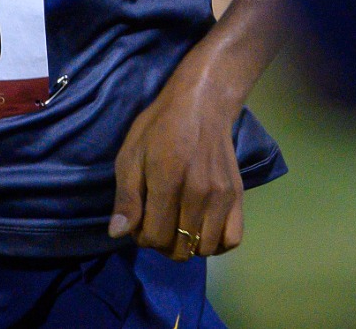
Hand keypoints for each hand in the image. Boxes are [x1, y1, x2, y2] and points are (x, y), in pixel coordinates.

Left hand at [108, 58, 246, 260]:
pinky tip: (202, 230)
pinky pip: (232, 240)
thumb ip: (126, 197)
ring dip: (187, 246)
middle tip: (157, 224)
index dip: (140, 237)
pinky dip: (216, 244)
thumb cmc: (159, 128)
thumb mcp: (130, 155)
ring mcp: (221, 196)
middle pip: (178, 248)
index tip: (139, 221)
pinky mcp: (237, 196)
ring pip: (204, 249)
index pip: (154, 237)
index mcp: (167, 180)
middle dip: (161, 244)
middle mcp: (198, 192)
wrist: (201, 106)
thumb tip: (118, 233)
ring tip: (179, 227)